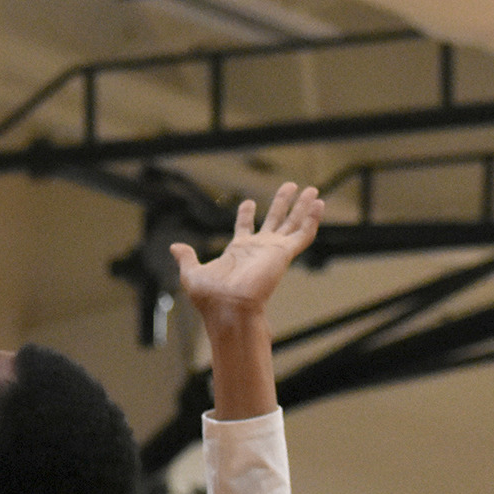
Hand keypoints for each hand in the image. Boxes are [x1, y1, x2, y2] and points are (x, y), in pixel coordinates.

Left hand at [170, 182, 322, 324]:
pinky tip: (319, 205)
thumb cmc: (211, 297)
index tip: (248, 201)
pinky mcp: (283, 253)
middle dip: (282, 202)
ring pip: (293, 223)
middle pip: (275, 220)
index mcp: (238, 251)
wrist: (228, 308)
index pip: (244, 227)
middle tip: (291, 186)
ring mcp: (273, 250)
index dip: (246, 213)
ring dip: (303, 207)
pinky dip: (312, 219)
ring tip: (313, 189)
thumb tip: (175, 247)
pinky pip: (303, 234)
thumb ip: (187, 257)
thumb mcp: (192, 273)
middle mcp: (258, 249)